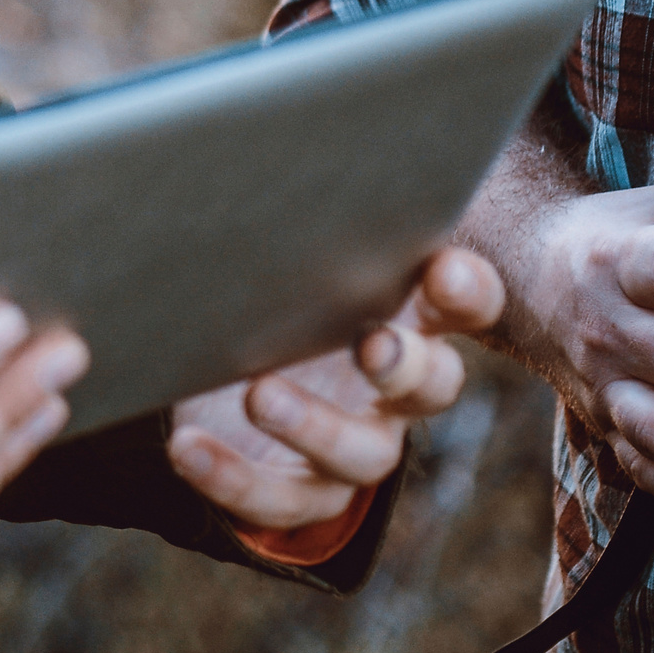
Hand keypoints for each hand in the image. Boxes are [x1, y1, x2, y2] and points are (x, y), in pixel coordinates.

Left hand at [165, 244, 506, 533]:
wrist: (223, 383)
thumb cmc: (267, 296)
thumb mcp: (281, 258)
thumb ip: (287, 225)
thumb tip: (239, 152)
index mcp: (404, 317)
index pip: (463, 304)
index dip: (466, 291)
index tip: (444, 268)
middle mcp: (391, 390)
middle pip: (432, 386)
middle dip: (406, 367)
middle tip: (373, 346)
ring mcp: (352, 447)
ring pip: (363, 455)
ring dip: (314, 425)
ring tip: (259, 394)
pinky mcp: (301, 494)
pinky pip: (279, 500)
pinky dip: (233, 477)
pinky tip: (187, 447)